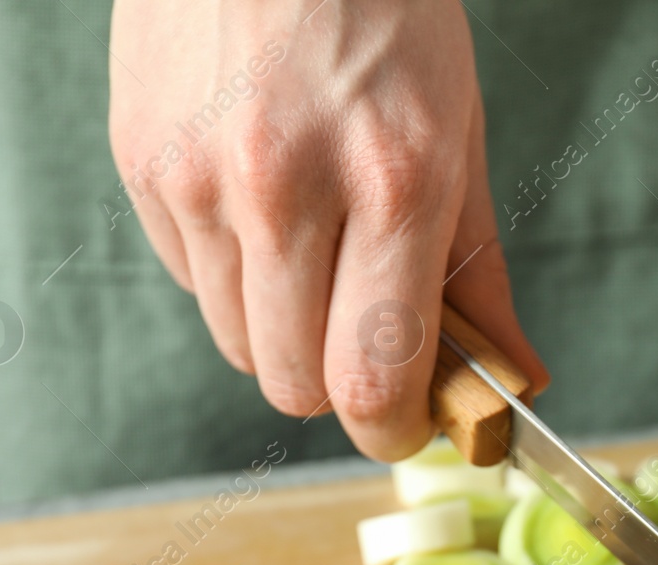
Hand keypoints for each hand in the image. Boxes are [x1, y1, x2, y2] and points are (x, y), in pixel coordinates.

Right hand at [108, 0, 546, 458]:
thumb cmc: (384, 11)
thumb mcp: (461, 133)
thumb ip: (480, 273)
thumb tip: (515, 382)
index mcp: (392, 182)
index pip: (373, 379)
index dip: (392, 429)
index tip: (404, 424)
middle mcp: (285, 190)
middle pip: (296, 385)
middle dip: (338, 382)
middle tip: (365, 334)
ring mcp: (200, 178)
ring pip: (239, 345)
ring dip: (283, 328)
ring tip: (312, 247)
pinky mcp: (141, 163)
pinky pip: (191, 282)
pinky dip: (232, 274)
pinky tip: (258, 201)